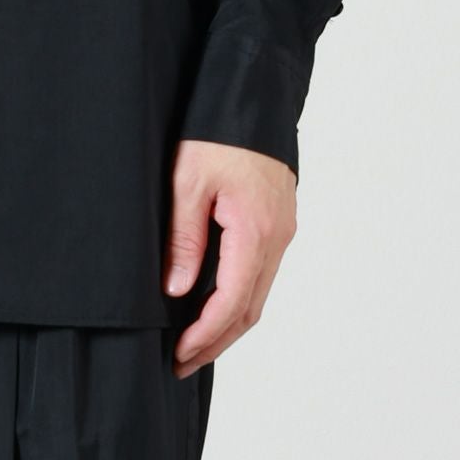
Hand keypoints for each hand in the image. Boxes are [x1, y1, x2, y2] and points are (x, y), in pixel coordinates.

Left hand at [165, 140, 296, 377]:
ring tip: (194, 344)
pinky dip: (238, 298)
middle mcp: (277, 238)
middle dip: (216, 341)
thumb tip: (178, 290)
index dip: (205, 335)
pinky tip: (214, 304)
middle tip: (181, 363)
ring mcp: (282, 231)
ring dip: (228, 324)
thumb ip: (185, 238)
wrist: (253, 96)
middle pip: (250, 309)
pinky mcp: (277, 221)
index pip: (232, 302)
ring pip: (258, 294)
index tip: (178, 354)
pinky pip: (260, 273)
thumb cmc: (216, 132)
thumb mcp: (188, 180)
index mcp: (256, 231)